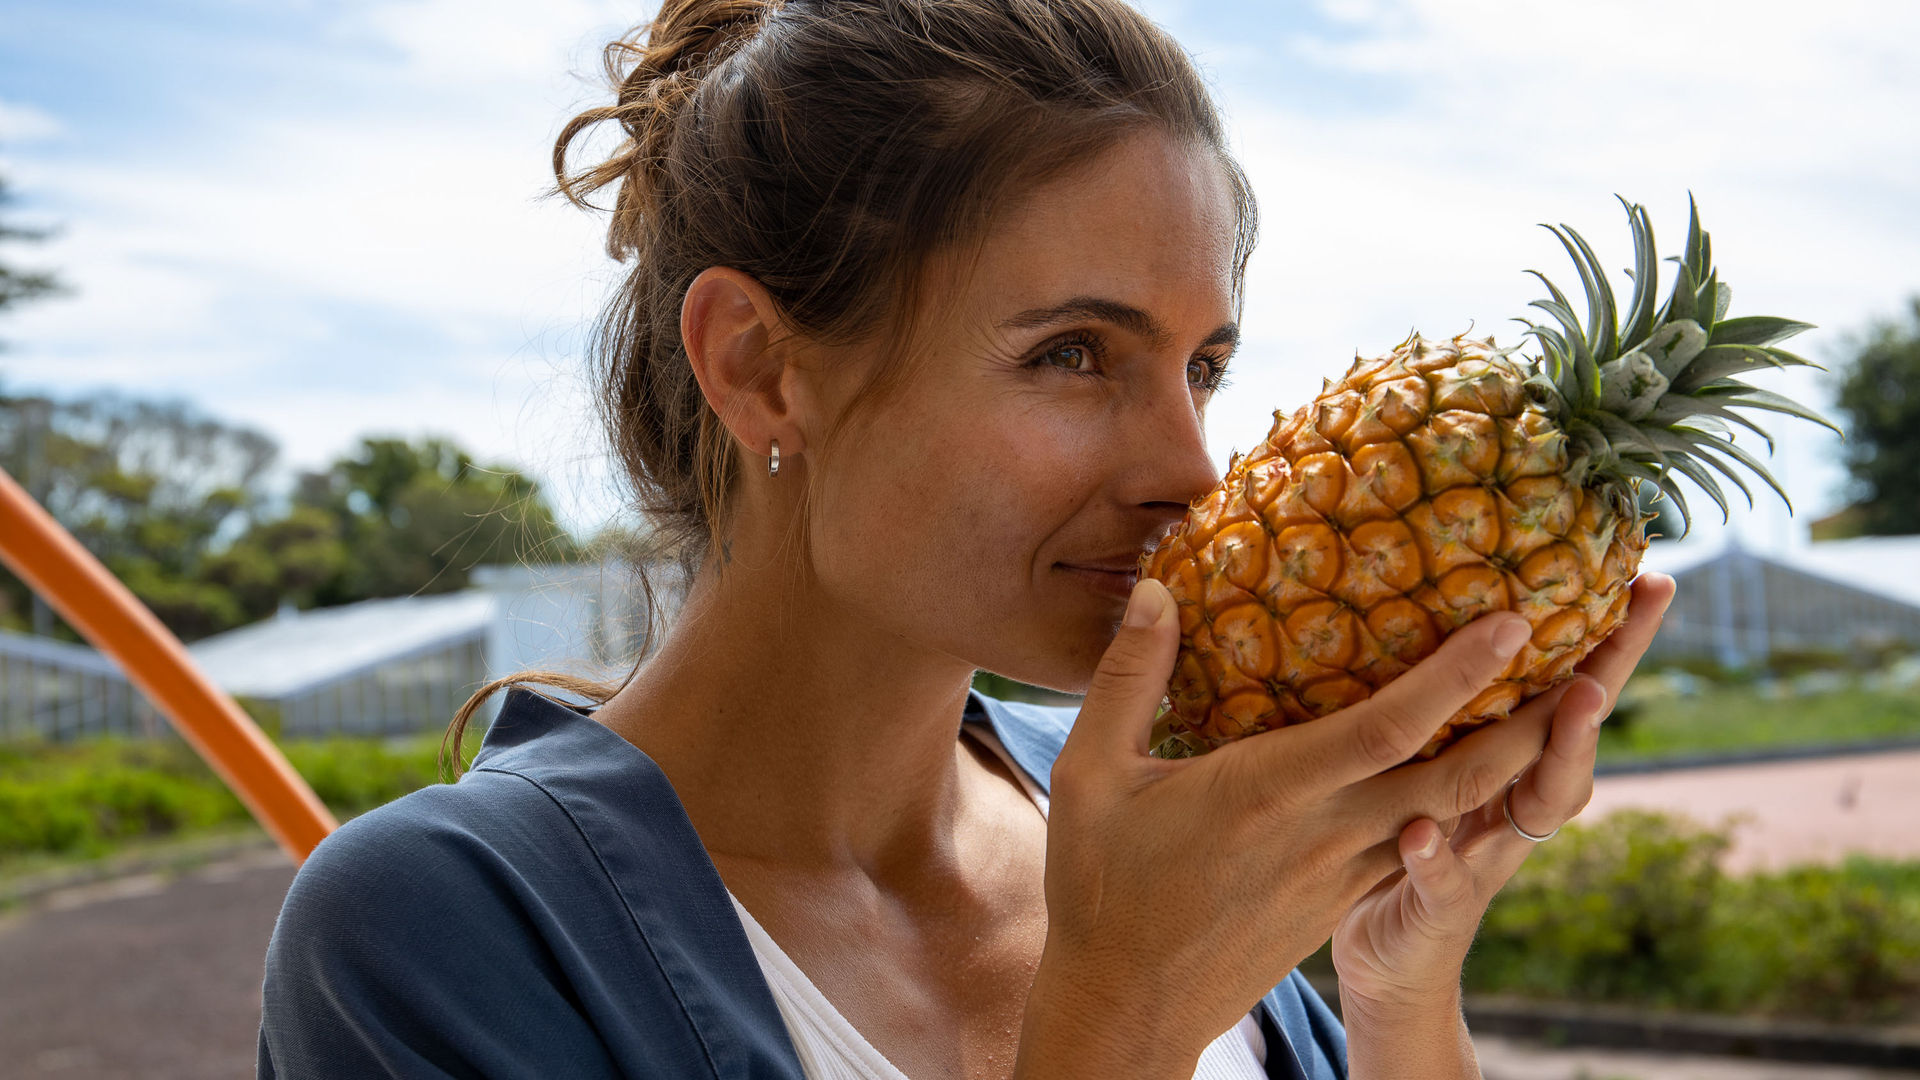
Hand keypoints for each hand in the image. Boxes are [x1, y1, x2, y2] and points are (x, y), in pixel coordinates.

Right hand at [1017, 576, 1633, 1077]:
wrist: (1127, 1005)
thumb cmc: (1101, 888)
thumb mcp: (1089, 775)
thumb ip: (1125, 677)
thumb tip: (1151, 590)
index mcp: (1275, 795)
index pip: (1390, 728)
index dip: (1459, 675)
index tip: (1516, 621)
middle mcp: (1330, 834)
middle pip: (1462, 776)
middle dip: (1539, 719)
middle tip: (1598, 658)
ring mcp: (1345, 873)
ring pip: (1456, 811)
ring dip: (1520, 759)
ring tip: (1567, 699)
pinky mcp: (1343, 897)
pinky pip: (1423, 836)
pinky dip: (1468, 797)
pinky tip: (1479, 761)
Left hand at [1327, 571, 1677, 1009]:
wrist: (1387, 960)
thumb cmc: (1399, 838)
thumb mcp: (1420, 761)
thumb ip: (1435, 702)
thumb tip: (1420, 598)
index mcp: (1510, 764)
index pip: (1571, 691)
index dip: (1613, 642)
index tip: (1649, 577)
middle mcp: (1514, 809)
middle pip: (1573, 739)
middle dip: (1603, 682)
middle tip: (1626, 621)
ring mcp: (1486, 859)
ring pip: (1536, 804)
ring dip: (1557, 752)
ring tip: (1567, 700)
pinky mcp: (1441, 909)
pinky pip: (1445, 882)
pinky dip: (1438, 857)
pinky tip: (1421, 832)